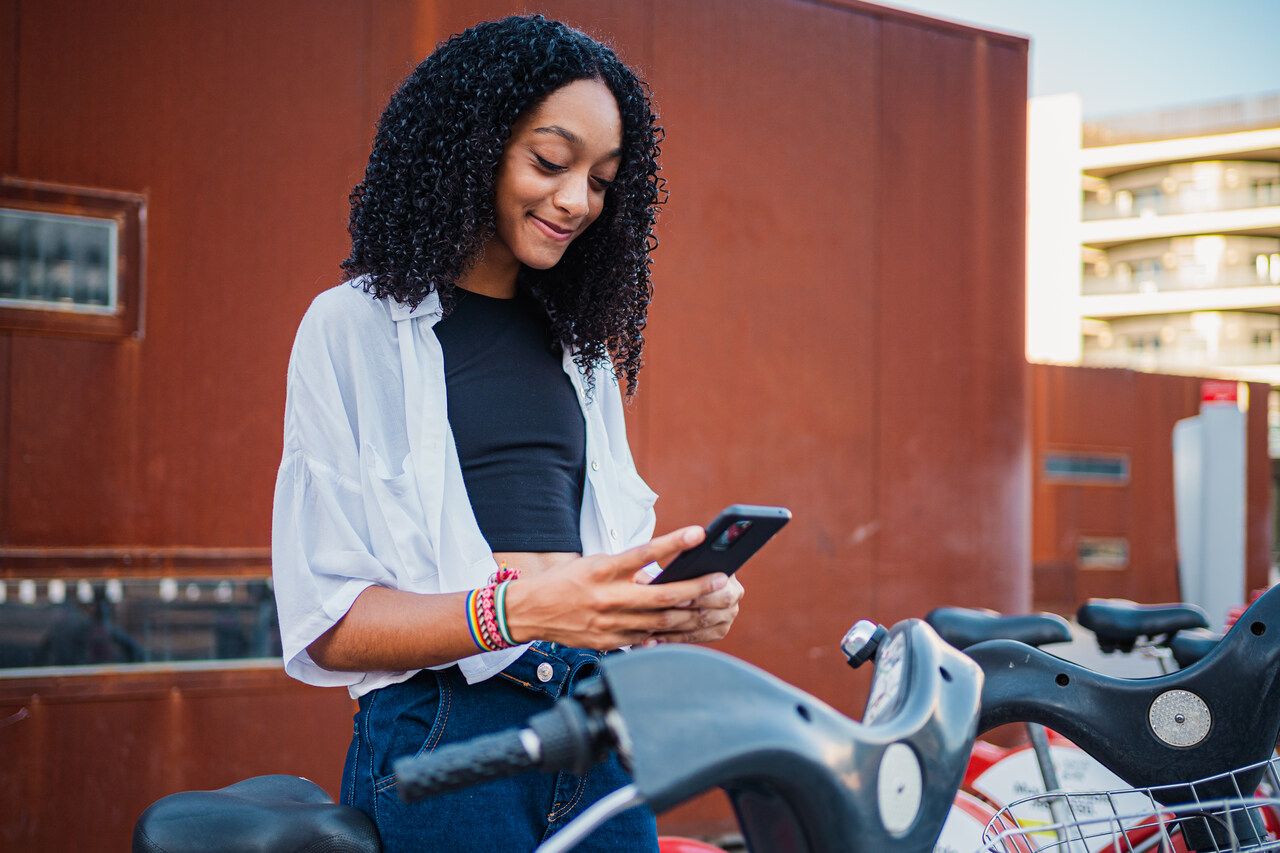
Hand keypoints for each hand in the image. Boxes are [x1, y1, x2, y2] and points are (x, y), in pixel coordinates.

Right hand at [504, 526, 727, 649]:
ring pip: (662, 621)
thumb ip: (628, 569)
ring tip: (714, 604)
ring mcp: (610, 624)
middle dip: (697, 588)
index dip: (673, 543)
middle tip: (722, 580)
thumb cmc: (567, 581)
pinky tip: (689, 626)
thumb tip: (664, 574)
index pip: (644, 554)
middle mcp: (608, 598)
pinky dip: (670, 632)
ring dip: (692, 614)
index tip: (699, 534)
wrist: (531, 612)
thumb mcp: (595, 564)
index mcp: (603, 570)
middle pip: (662, 596)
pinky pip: (648, 638)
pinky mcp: (609, 642)